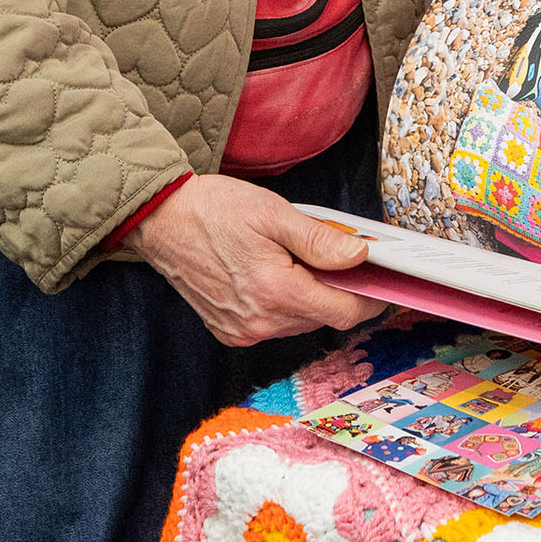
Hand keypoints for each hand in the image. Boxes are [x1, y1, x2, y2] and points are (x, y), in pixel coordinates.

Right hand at [125, 174, 371, 347]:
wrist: (161, 221)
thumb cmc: (214, 209)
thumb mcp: (274, 213)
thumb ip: (319, 240)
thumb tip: (360, 256)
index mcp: (275, 292)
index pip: (342, 312)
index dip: (367, 298)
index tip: (379, 282)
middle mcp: (259, 322)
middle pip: (322, 317)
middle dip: (337, 290)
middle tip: (338, 255)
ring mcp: (242, 331)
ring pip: (299, 322)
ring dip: (310, 296)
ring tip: (298, 258)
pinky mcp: (230, 332)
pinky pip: (274, 324)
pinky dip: (285, 303)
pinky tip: (274, 273)